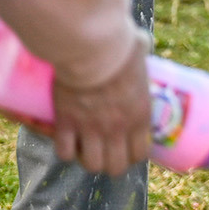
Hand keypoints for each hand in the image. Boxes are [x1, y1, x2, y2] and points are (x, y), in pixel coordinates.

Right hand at [49, 36, 150, 175]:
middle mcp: (118, 128)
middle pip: (116, 167)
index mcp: (140, 114)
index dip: (135, 155)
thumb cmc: (119, 47)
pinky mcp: (67, 124)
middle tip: (108, 152)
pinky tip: (68, 141)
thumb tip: (142, 43)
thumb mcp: (141, 53)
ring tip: (87, 149)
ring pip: (92, 165)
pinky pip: (64, 152)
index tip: (130, 148)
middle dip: (113, 163)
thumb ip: (143, 53)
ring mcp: (92, 129)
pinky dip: (66, 151)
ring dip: (89, 159)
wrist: (91, 50)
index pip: (141, 153)